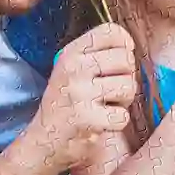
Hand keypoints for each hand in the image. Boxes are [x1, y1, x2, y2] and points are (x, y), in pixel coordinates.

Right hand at [32, 23, 136, 171]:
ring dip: (123, 102)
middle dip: (126, 77)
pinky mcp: (88, 118)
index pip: (111, 31)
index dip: (126, 44)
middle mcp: (74, 68)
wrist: (42, 143)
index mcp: (70, 53)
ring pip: (129, 87)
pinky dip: (116, 123)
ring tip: (104, 106)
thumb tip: (132, 46)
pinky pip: (123, 115)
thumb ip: (97, 54)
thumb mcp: (72, 70)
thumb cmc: (65, 105)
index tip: (122, 59)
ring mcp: (80, 93)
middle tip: (110, 91)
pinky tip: (100, 123)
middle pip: (127, 60)